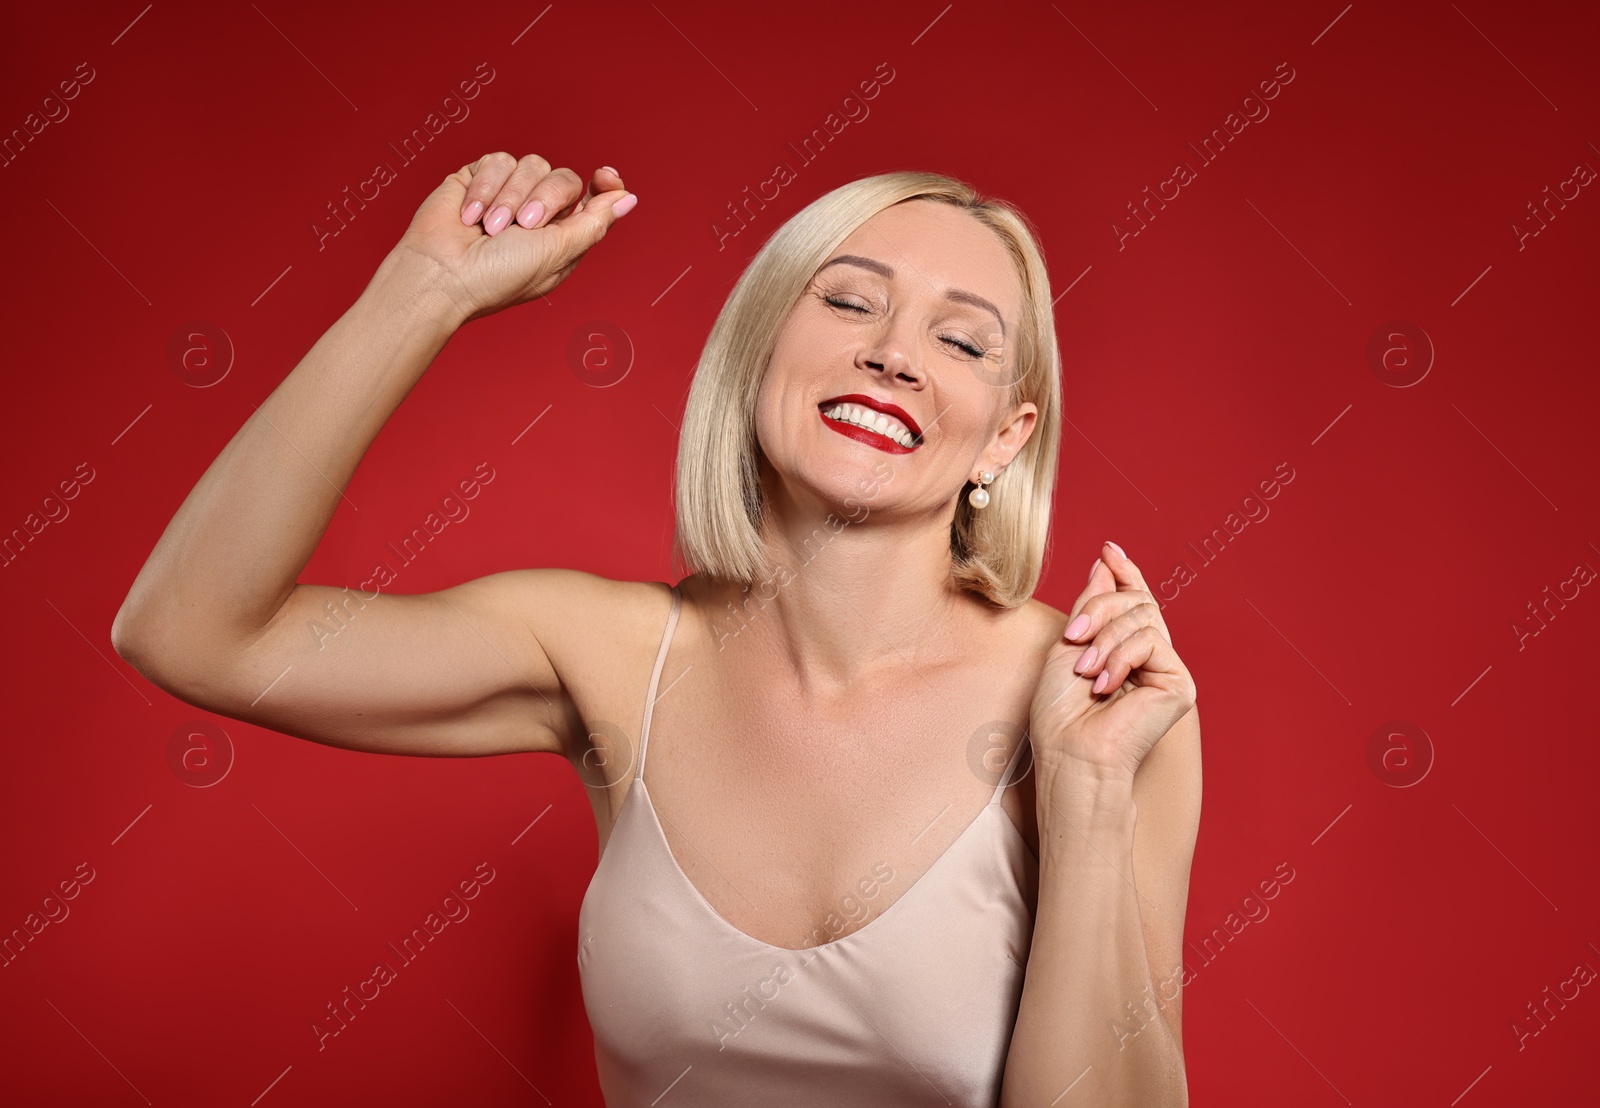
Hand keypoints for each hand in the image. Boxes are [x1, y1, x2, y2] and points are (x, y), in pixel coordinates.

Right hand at [392, 152, 634, 324]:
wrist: (441, 273)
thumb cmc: (498, 275)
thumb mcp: (558, 253)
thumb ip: (594, 223)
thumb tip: (629, 198)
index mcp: (563, 237)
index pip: (594, 197)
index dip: (604, 184)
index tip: (605, 175)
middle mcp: (538, 213)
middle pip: (565, 177)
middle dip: (545, 198)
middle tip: (522, 226)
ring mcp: (508, 194)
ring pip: (531, 164)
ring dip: (511, 197)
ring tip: (490, 228)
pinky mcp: (478, 179)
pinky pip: (498, 160)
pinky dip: (485, 188)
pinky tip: (469, 215)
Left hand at [1029, 542, 1196, 780]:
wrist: (1071, 752)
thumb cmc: (1060, 712)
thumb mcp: (1069, 644)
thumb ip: (1091, 604)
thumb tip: (1105, 562)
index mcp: (1121, 647)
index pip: (1132, 599)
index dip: (1124, 571)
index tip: (1107, 548)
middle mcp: (1148, 656)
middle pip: (1135, 600)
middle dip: (1098, 609)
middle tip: (1073, 638)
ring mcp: (1165, 669)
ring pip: (1143, 616)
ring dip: (1104, 639)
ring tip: (1085, 672)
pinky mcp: (1179, 683)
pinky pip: (1152, 640)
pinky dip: (1121, 657)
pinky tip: (1105, 685)